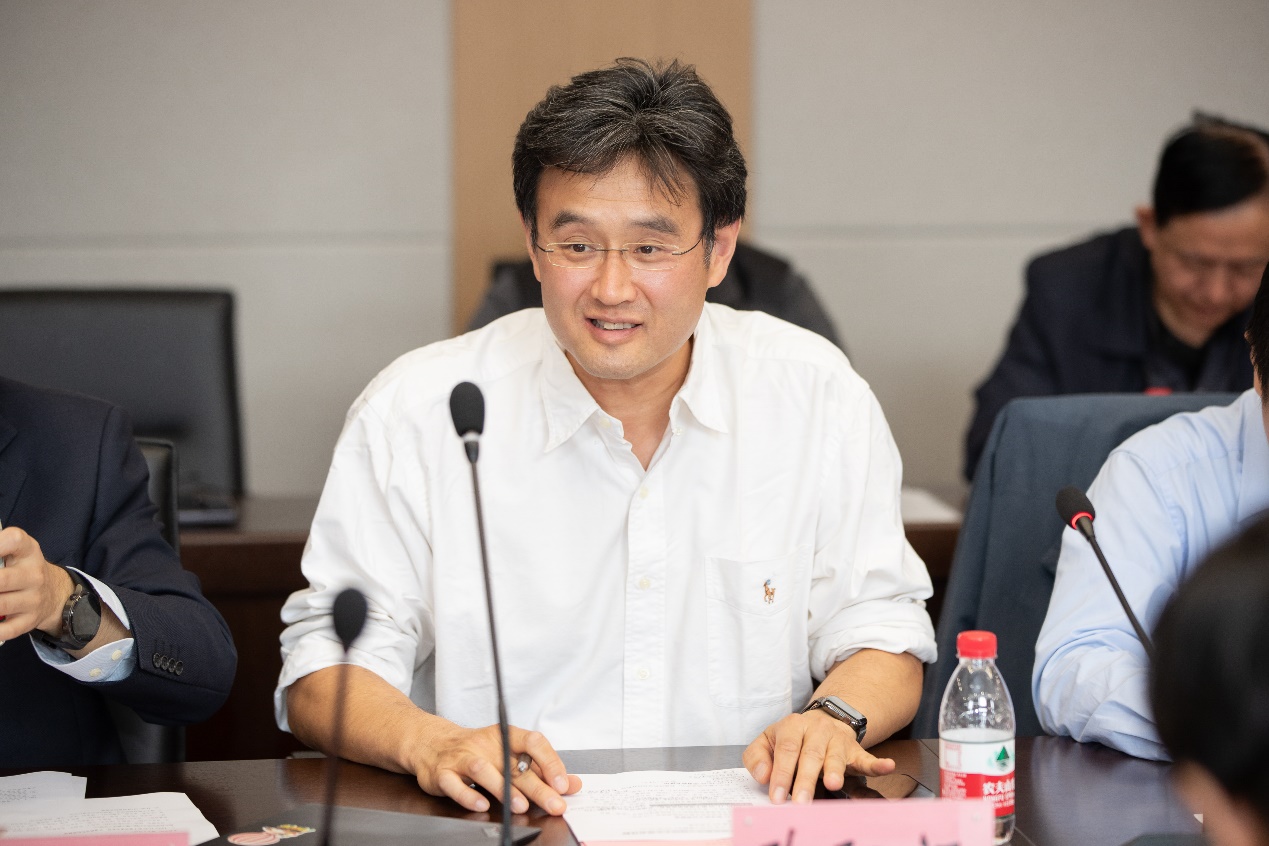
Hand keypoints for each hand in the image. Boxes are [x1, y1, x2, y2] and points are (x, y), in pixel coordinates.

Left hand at [0, 527, 72, 641]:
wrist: (54, 593)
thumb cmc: (23, 569)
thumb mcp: (16, 551)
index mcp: (28, 552)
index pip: (13, 540)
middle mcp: (34, 575)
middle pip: (2, 580)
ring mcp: (34, 599)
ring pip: (1, 605)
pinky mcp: (30, 621)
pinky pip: (7, 629)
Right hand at [411, 723, 582, 814]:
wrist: (432, 744)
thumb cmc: (477, 751)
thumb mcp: (509, 754)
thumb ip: (540, 770)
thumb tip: (573, 784)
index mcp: (504, 736)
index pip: (532, 742)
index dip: (550, 761)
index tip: (563, 783)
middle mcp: (485, 745)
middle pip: (514, 764)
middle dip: (537, 786)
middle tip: (554, 803)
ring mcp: (462, 757)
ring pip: (483, 770)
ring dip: (503, 789)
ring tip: (520, 806)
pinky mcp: (443, 773)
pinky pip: (454, 784)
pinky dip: (468, 795)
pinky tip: (481, 805)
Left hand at [743, 710, 895, 803]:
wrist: (822, 720)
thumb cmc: (791, 738)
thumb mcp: (767, 740)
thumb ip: (757, 757)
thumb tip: (762, 776)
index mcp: (792, 726)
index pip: (786, 750)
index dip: (781, 774)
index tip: (777, 798)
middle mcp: (816, 730)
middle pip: (810, 755)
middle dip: (805, 779)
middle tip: (800, 802)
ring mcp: (837, 740)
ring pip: (836, 756)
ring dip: (834, 770)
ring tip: (832, 785)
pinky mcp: (855, 751)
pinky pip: (867, 758)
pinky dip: (878, 764)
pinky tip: (888, 766)